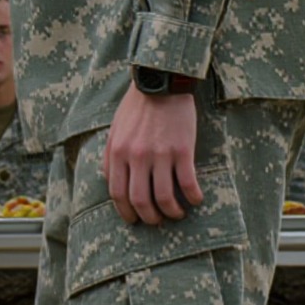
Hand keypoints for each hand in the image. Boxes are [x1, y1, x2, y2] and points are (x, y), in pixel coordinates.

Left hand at [106, 87, 201, 224]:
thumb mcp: (114, 130)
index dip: (126, 212)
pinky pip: (187, 182)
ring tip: (177, 214)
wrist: (162, 83)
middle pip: (140, 200)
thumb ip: (109, 156)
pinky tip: (196, 199)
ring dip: (172, 212)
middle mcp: (137, 157)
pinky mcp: (182, 149)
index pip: (118, 193)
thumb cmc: (137, 107)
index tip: (134, 220)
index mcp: (118, 153)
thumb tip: (107, 178)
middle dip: (149, 217)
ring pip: (164, 197)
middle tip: (156, 221)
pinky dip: (193, 196)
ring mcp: (160, 154)